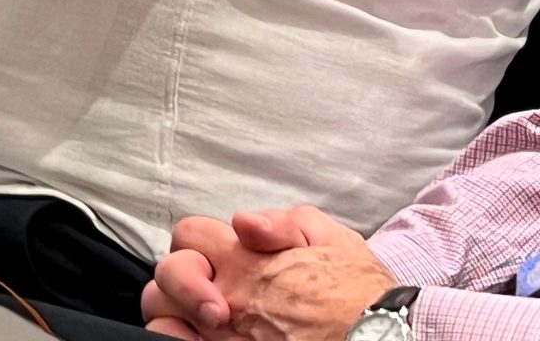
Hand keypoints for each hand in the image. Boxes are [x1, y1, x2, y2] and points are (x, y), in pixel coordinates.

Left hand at [144, 207, 395, 340]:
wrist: (385, 335)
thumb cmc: (361, 292)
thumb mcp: (330, 237)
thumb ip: (282, 221)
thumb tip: (244, 222)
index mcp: (246, 258)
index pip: (189, 234)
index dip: (198, 244)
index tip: (215, 259)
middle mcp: (230, 295)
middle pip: (166, 278)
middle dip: (177, 282)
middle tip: (203, 296)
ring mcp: (229, 334)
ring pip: (164, 320)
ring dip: (174, 317)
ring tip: (201, 323)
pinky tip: (198, 340)